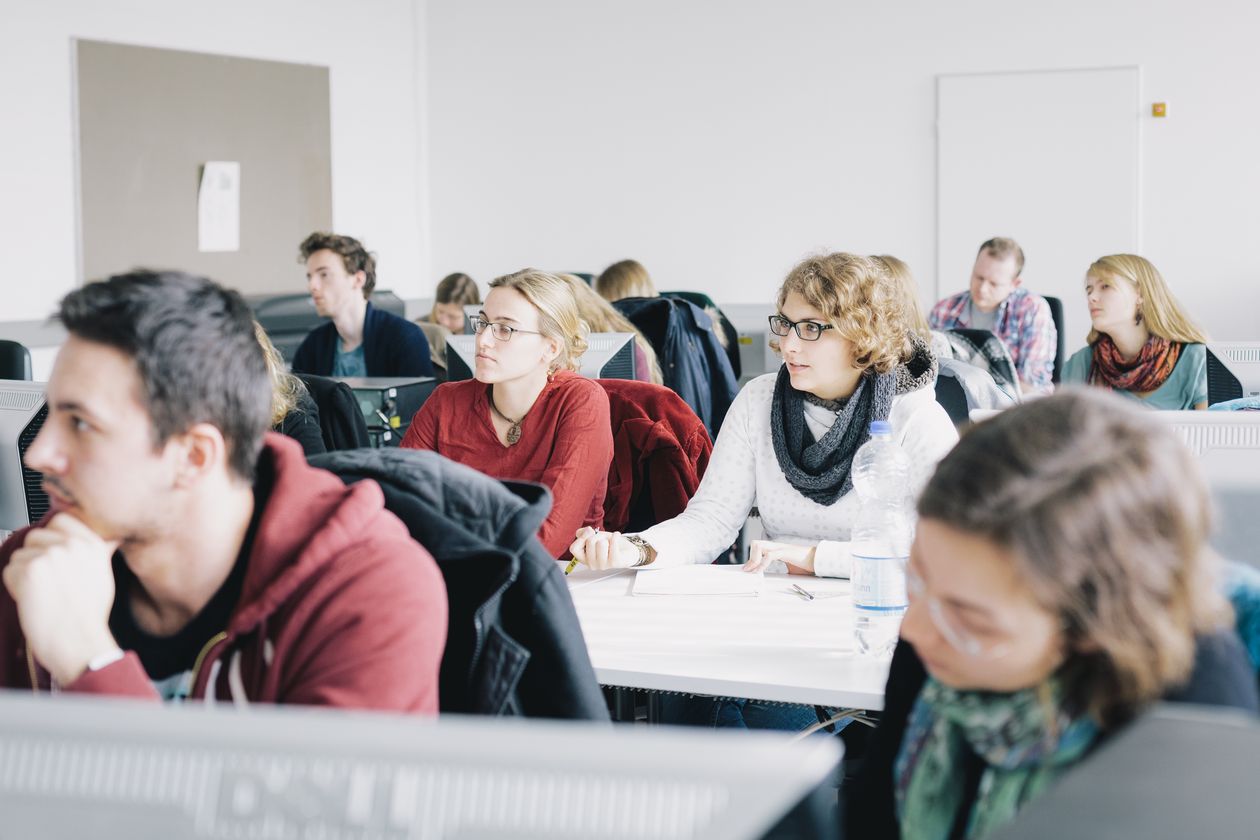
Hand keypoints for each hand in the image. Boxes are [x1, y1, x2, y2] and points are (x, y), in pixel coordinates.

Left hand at [3, 513, 120, 685]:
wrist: (78, 641)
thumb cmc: (88, 615)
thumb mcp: (103, 575)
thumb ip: (97, 551)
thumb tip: (108, 536)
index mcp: (93, 544)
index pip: (60, 519)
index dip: (51, 538)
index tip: (52, 556)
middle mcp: (73, 545)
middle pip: (35, 536)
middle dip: (34, 557)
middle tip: (48, 582)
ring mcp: (51, 555)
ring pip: (19, 555)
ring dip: (23, 575)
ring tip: (42, 594)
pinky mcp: (30, 570)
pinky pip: (9, 571)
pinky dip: (14, 588)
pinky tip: (33, 601)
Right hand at [569, 527, 640, 570]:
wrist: (626, 551)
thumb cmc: (609, 544)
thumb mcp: (594, 536)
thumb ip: (584, 533)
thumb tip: (586, 531)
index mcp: (584, 559)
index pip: (574, 549)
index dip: (582, 537)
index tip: (590, 532)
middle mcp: (591, 564)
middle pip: (590, 541)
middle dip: (598, 535)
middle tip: (603, 539)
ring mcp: (603, 565)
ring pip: (601, 543)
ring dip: (607, 539)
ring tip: (610, 543)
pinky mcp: (614, 563)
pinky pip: (613, 543)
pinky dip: (616, 536)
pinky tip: (617, 537)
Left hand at [745, 540, 815, 574]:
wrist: (818, 561)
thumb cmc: (806, 565)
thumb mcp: (790, 570)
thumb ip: (781, 573)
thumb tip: (775, 582)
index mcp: (777, 549)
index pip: (758, 548)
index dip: (751, 559)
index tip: (747, 570)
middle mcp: (777, 546)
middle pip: (755, 544)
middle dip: (750, 557)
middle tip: (748, 570)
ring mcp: (781, 547)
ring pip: (759, 546)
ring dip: (753, 559)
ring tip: (753, 571)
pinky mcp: (786, 552)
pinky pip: (769, 555)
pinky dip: (762, 564)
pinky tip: (760, 571)